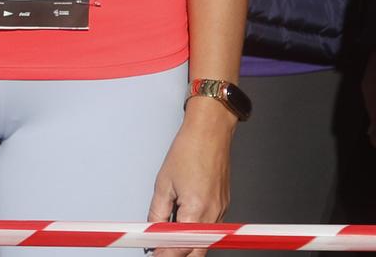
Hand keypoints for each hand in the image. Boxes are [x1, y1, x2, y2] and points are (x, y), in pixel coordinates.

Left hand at [148, 98, 233, 256]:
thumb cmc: (190, 149)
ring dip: (187, 242)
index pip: (180, 247)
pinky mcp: (223, 205)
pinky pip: (210, 227)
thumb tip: (152, 231)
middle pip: (196, 251)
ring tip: (169, 232)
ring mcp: (221, 211)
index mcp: (197, 211)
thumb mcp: (163, 183)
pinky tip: (183, 220)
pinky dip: (196, 230)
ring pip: (204, 241)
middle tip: (161, 248)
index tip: (155, 254)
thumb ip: (157, 213)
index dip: (164, 254)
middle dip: (178, 253)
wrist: (210, 131)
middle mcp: (213, 215)